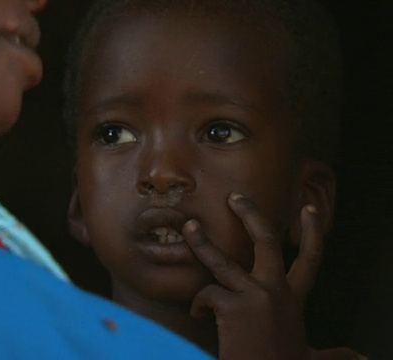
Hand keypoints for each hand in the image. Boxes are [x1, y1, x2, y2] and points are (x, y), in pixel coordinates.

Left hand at [183, 193, 321, 359]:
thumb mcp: (311, 354)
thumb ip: (334, 352)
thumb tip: (362, 357)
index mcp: (293, 299)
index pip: (310, 259)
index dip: (311, 232)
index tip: (307, 208)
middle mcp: (275, 292)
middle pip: (266, 241)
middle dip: (250, 214)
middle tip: (234, 197)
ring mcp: (253, 297)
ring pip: (221, 260)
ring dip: (201, 243)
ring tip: (189, 227)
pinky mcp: (231, 307)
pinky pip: (206, 294)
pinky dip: (198, 304)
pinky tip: (198, 315)